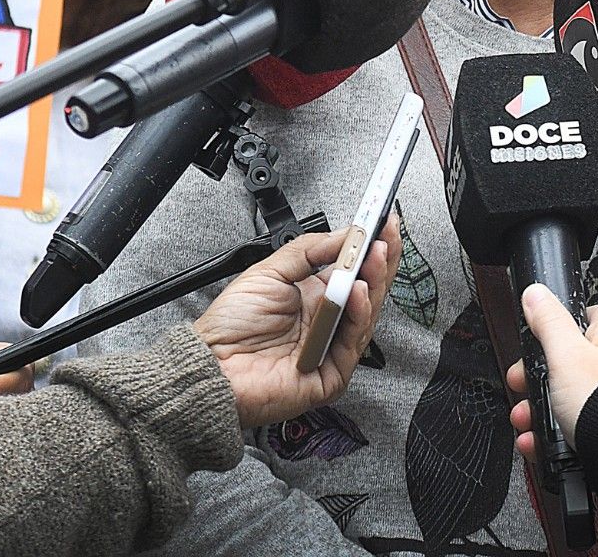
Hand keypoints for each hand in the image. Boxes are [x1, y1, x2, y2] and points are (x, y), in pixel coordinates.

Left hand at [193, 223, 396, 428]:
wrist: (211, 364)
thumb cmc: (230, 326)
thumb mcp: (269, 271)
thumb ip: (308, 251)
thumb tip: (343, 234)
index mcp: (315, 297)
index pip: (354, 270)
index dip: (370, 248)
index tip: (381, 223)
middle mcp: (327, 322)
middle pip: (367, 290)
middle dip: (380, 260)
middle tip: (386, 235)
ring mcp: (331, 348)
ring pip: (366, 314)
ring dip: (374, 281)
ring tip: (375, 255)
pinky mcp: (331, 374)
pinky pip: (353, 343)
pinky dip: (358, 315)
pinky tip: (357, 290)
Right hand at [504, 287, 597, 459]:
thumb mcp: (565, 354)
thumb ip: (549, 321)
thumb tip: (536, 293)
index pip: (581, 317)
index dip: (550, 332)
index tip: (531, 349)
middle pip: (569, 363)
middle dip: (538, 381)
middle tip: (523, 389)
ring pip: (572, 398)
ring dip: (541, 412)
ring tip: (527, 424)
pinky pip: (582, 424)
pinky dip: (558, 435)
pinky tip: (542, 443)